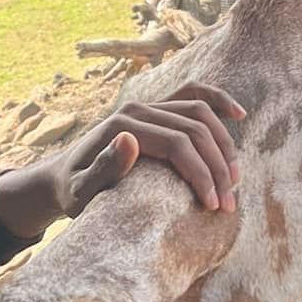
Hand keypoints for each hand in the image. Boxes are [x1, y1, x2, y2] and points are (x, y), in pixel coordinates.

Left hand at [0, 84, 245, 239]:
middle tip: (229, 203)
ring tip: (234, 180)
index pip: (177, 144)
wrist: (63, 177)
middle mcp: (138, 109)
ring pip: (200, 114)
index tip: (212, 206)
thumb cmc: (72, 191)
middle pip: (194, 129)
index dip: (201, 174)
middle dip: (218, 167)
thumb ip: (103, 169)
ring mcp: (148, 105)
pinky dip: (218, 101)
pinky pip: (193, 95)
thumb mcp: (80, 190)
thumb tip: (131, 140)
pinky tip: (238, 114)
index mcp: (123, 126)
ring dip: (224, 145)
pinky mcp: (156, 109)